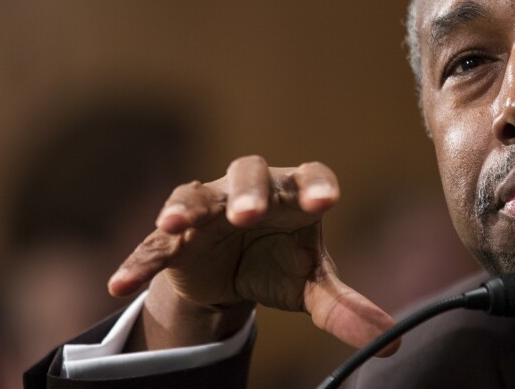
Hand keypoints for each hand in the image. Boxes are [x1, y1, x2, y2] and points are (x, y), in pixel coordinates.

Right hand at [108, 155, 396, 353]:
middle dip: (246, 192)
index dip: (317, 185)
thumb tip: (394, 342)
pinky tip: (120, 285)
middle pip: (249, 173)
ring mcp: (209, 208)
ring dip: (185, 207)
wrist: (232, 271)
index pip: (311, 176)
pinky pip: (155, 244)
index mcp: (294, 195)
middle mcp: (251, 190)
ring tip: (174, 223)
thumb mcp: (312, 287)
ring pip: (195, 195)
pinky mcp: (176, 237)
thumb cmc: (281, 264)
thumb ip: (345, 308)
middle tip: (246, 214)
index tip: (327, 202)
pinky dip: (139, 261)